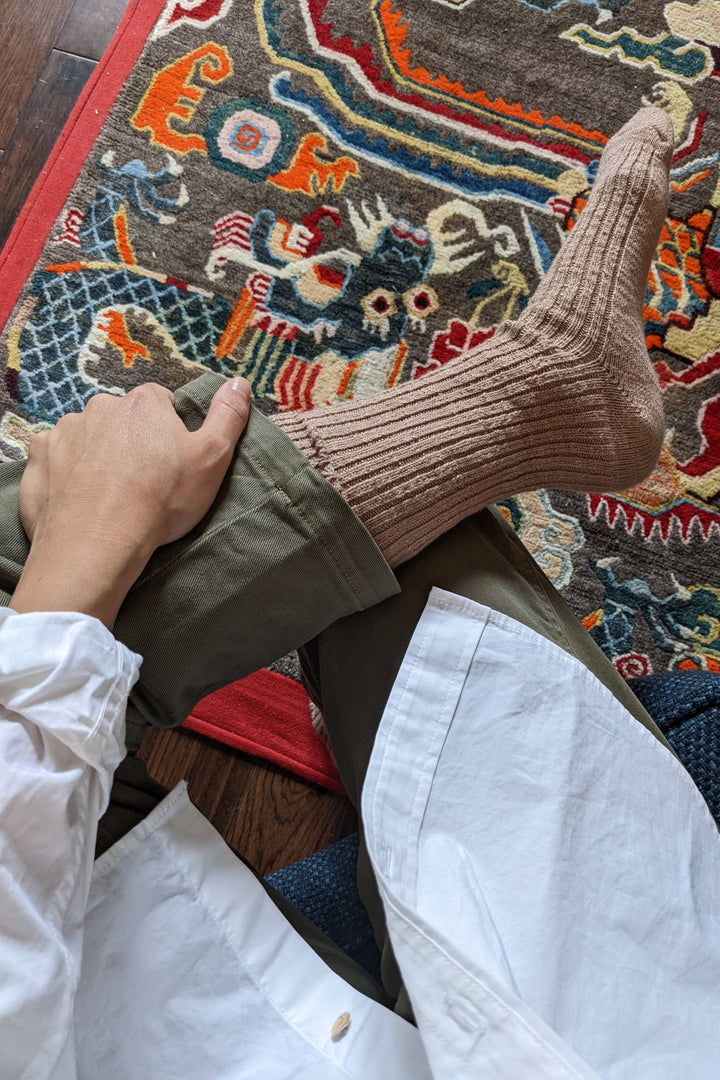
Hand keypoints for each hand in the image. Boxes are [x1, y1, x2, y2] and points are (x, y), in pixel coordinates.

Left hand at [11, 378, 251, 628]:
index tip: (170, 461)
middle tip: (140, 481)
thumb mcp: (212, 458)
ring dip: (97, 455)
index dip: (168, 431)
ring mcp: (66, 431)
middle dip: (130, 441)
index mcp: (144, 404)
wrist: (99, 541)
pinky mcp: (40, 458)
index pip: (160, 402)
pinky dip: (65, 471)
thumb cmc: (161, 500)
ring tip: (109, 494)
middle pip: (121, 418)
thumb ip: (228, 416)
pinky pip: (55, 456)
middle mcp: (101, 407)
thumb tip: (239, 382)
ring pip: (87, 436)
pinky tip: (79, 497)